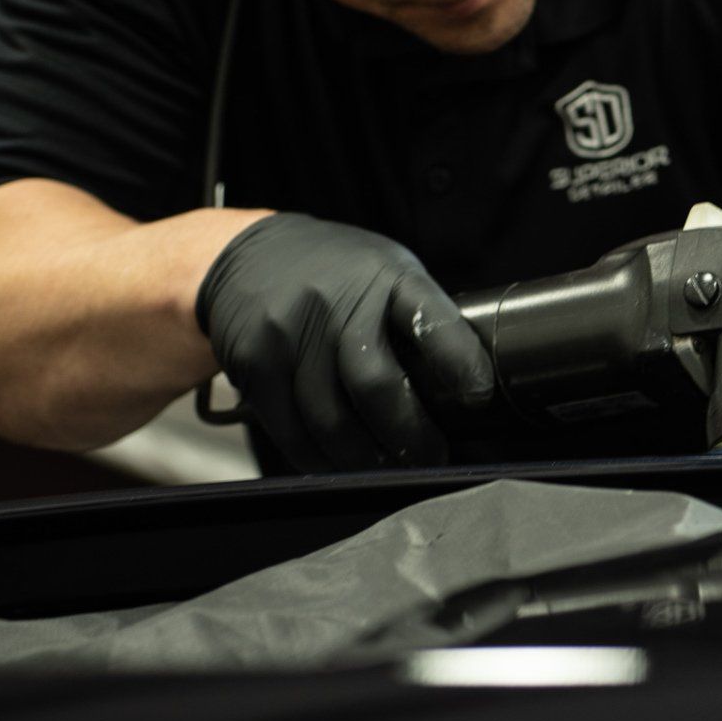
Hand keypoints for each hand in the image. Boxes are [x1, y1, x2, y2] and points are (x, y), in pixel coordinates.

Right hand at [196, 214, 495, 471]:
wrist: (241, 251)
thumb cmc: (336, 272)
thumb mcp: (385, 269)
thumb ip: (418, 317)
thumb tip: (463, 386)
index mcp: (386, 276)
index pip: (430, 319)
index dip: (460, 361)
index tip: (479, 398)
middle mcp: (336, 301)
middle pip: (376, 385)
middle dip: (410, 434)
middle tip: (432, 458)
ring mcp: (290, 331)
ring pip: (331, 419)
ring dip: (366, 459)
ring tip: (388, 470)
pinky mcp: (255, 362)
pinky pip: (291, 429)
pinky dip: (319, 458)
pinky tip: (339, 465)